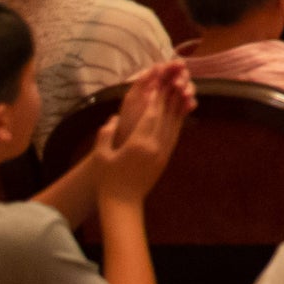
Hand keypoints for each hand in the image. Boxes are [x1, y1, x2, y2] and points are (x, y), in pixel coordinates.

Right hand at [95, 62, 192, 203]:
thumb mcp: (101, 155)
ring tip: (181, 91)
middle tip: (173, 81)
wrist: (123, 203)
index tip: (158, 83)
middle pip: (165, 117)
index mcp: (138, 144)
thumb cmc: (107, 180)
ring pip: (174, 125)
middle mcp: (155, 147)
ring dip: (178, 107)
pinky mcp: (165, 159)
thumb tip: (112, 118)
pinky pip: (174, 136)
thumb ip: (106, 134)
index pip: (150, 115)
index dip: (155, 98)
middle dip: (170, 98)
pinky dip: (178, 122)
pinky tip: (179, 114)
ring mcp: (163, 153)